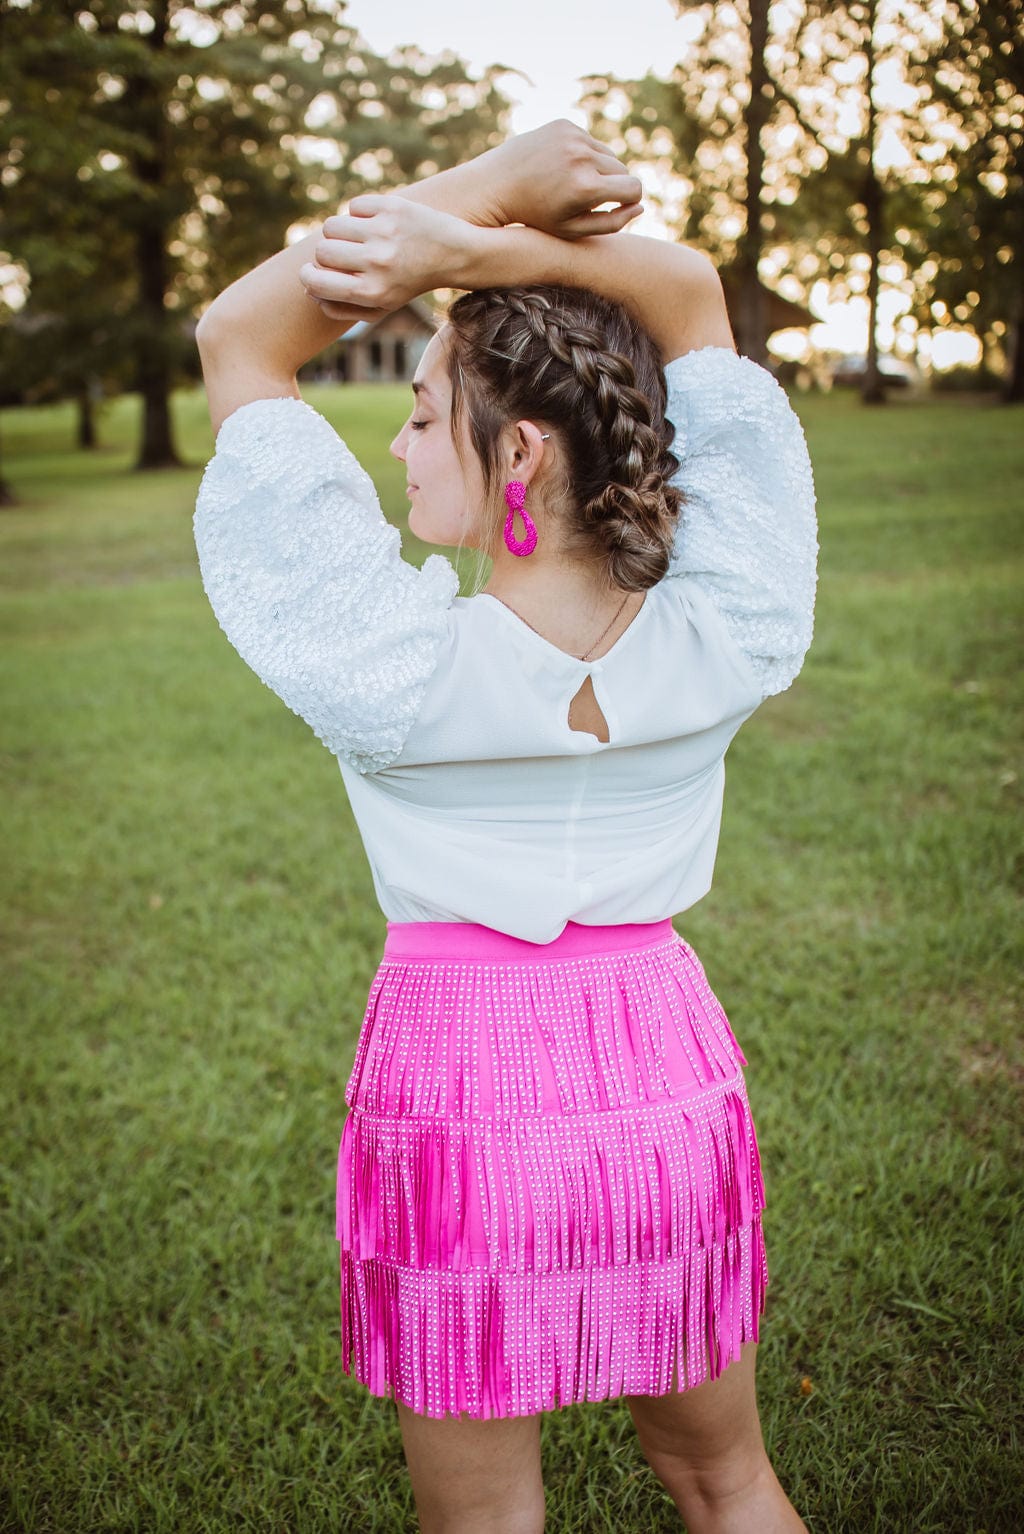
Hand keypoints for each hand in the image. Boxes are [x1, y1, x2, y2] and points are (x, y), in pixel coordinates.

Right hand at [299, 196, 479, 318]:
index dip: (308, 276)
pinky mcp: (391, 208)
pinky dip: (359, 214)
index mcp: (372, 292)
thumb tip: (310, 290)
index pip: (317, 282)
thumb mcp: (380, 306)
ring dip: (339, 232)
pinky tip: (376, 224)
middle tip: (344, 256)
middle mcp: (377, 263)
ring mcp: (384, 233)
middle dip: (326, 254)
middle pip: (322, 251)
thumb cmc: (408, 283)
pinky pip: (353, 206)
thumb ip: (342, 306)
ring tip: (359, 239)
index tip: (311, 273)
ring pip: (332, 226)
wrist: (452, 255)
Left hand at [480, 119, 642, 237]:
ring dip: (599, 169)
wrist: (496, 185)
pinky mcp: (565, 124)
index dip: (630, 200)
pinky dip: (583, 154)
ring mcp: (573, 137)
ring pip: (608, 154)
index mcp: (586, 187)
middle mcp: (582, 157)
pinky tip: (562, 167)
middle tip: (592, 199)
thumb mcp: (574, 230)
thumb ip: (612, 223)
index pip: (634, 188)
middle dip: (614, 185)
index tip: (619, 206)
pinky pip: (590, 141)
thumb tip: (640, 206)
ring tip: (575, 185)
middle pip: (623, 170)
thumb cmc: (536, 216)